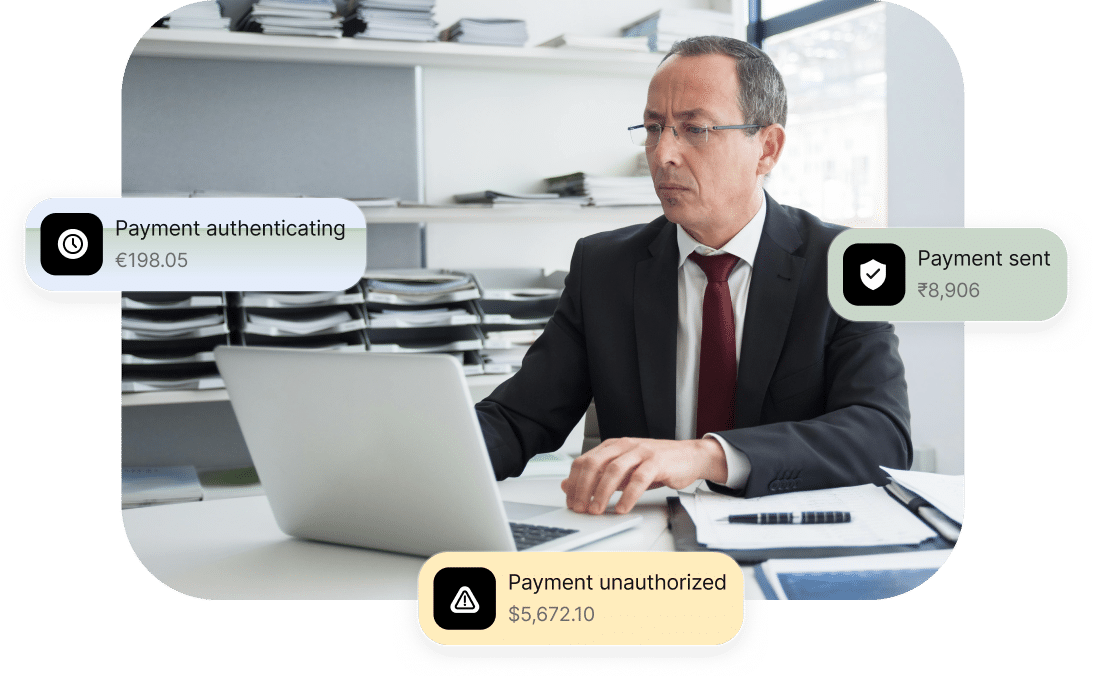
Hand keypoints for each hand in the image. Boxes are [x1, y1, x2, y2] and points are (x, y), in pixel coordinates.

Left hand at [560, 437, 727, 514]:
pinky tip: (622, 508)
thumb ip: (598, 476)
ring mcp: (640, 452)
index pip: (584, 461)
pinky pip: (639, 479)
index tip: (571, 501)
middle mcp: (624, 446)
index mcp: (612, 446)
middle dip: (583, 487)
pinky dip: (628, 496)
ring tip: (597, 510)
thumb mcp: (623, 469)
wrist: (689, 456)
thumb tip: (568, 485)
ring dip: (602, 493)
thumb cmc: (656, 464)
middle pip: (594, 463)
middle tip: (580, 507)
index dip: (574, 482)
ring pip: (614, 470)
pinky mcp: (657, 462)